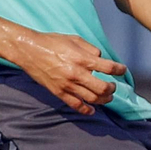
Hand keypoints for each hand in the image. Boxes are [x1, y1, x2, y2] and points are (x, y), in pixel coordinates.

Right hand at [12, 32, 126, 115]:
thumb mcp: (75, 39)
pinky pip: (76, 105)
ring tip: (107, 97)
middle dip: (112, 88)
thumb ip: (91, 49)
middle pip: (103, 88)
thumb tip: (101, 58)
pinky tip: (92, 110)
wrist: (29, 50)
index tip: (122, 70)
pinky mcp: (59, 92)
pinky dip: (86, 110)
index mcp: (82, 59)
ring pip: (92, 99)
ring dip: (104, 100)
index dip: (119, 70)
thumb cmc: (52, 42)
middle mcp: (77, 74)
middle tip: (113, 86)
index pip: (108, 68)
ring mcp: (67, 85)